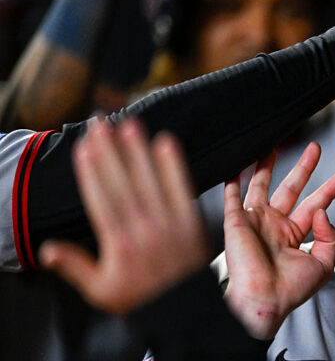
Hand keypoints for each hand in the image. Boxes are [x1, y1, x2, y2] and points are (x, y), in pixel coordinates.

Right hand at [39, 119, 209, 314]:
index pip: (102, 199)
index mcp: (119, 244)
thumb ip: (74, 266)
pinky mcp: (191, 220)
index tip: (85, 146)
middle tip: (101, 123)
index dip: (92, 170)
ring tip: (129, 124)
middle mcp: (144, 229)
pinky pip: (182, 187)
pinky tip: (166, 142)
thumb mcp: (100, 290)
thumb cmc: (141, 297)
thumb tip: (47, 250)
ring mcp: (170, 222)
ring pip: (151, 179)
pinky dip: (174, 164)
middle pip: (123, 182)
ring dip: (139, 150)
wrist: (183, 306)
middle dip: (111, 150)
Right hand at [223, 143, 334, 339]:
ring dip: (266, 165)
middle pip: (292, 188)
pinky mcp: (236, 222)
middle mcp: (275, 225)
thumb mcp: (322, 263)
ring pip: (262, 186)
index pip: (315, 205)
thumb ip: (329, 235)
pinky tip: (235, 166)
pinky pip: (232, 197)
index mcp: (294, 235)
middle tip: (315, 149)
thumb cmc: (289, 290)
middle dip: (304, 167)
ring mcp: (255, 221)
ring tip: (273, 145)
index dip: (328, 190)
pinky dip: (232, 181)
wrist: (264, 300)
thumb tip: (324, 210)